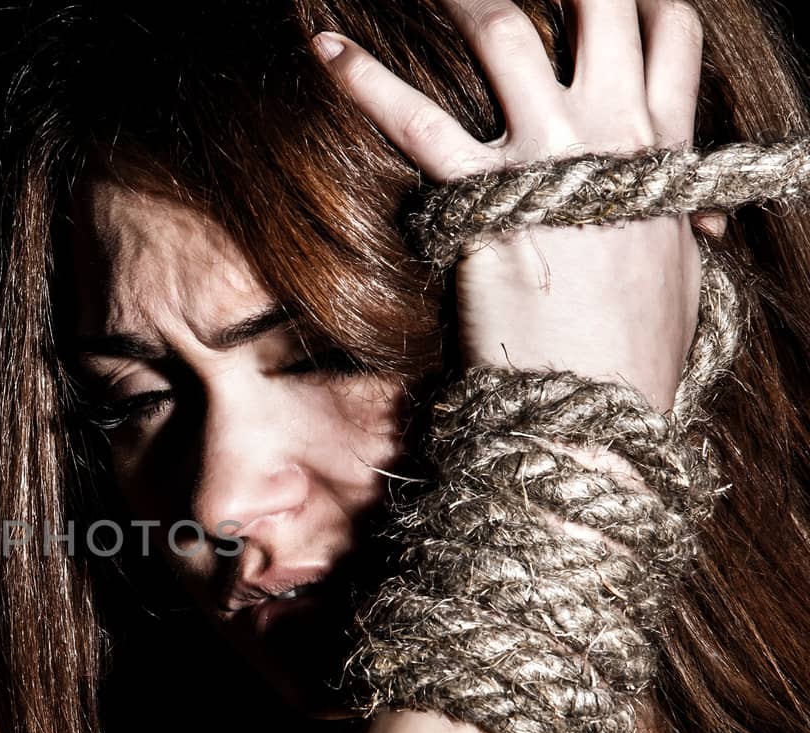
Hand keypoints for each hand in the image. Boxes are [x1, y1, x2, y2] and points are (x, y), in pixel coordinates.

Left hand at [313, 0, 720, 413]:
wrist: (599, 409)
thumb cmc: (638, 356)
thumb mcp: (681, 276)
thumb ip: (678, 227)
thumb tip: (691, 225)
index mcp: (664, 150)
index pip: (670, 36)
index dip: (642, 3)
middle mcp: (613, 131)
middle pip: (600, 4)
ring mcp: (549, 155)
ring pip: (508, 30)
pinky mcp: (484, 194)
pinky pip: (414, 119)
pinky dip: (364, 77)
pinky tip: (324, 48)